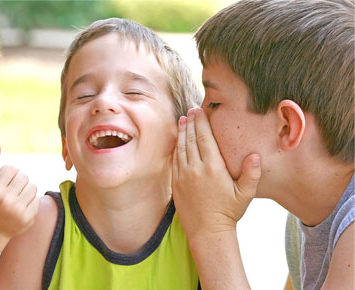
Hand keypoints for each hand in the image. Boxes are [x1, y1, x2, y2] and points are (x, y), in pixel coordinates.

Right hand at [0, 144, 39, 238]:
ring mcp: (18, 211)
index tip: (2, 182)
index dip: (8, 174)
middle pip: (24, 177)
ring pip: (32, 186)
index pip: (12, 169)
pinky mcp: (28, 218)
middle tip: (10, 190)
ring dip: (26, 189)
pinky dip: (31, 200)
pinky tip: (20, 206)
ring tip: (15, 197)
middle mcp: (6, 201)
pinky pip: (37, 199)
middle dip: (18, 181)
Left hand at [172, 108, 260, 236]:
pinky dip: (176, 148)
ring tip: (182, 120)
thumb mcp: (245, 194)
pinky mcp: (176, 183)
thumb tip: (256, 155)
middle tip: (190, 111)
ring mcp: (183, 176)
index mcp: (213, 168)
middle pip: (191, 140)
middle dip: (191, 123)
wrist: (207, 231)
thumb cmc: (228, 212)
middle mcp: (196, 169)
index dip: (202, 123)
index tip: (199, 111)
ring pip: (181, 148)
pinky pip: (174, 160)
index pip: (205, 139)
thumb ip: (251, 174)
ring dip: (182, 133)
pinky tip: (178, 141)